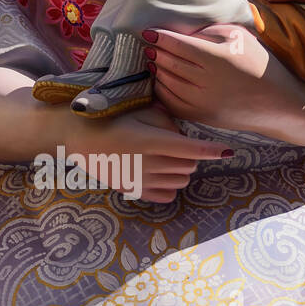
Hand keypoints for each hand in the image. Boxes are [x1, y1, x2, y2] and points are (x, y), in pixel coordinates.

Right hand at [63, 101, 230, 203]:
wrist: (76, 135)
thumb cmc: (108, 117)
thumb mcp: (138, 111)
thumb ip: (166, 121)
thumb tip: (183, 136)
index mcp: (150, 140)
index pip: (192, 149)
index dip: (213, 150)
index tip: (228, 150)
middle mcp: (147, 163)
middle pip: (189, 164)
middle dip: (191, 154)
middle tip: (175, 142)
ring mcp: (140, 180)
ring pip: (181, 179)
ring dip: (181, 168)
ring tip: (166, 156)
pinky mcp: (132, 190)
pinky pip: (166, 195)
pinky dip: (171, 185)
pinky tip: (160, 173)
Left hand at [145, 23, 304, 134]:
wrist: (276, 102)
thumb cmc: (258, 64)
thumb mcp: (240, 37)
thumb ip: (210, 31)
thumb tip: (183, 33)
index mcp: (217, 58)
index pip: (179, 45)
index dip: (160, 37)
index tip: (149, 32)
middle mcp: (207, 82)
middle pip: (170, 63)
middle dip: (156, 52)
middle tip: (148, 45)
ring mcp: (202, 102)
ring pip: (168, 83)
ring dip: (156, 70)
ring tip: (152, 60)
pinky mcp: (201, 117)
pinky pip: (172, 103)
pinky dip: (162, 90)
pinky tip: (161, 80)